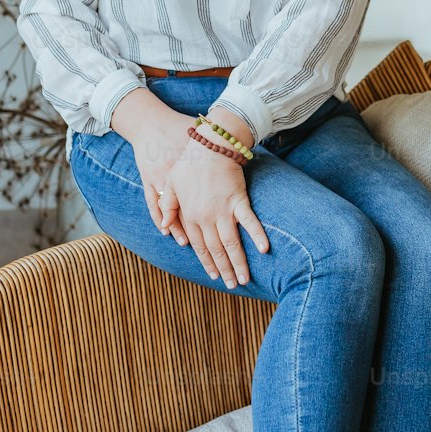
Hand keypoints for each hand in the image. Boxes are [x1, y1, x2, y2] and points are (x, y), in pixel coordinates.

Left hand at [149, 124, 269, 287]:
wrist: (209, 146)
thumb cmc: (188, 163)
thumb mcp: (170, 184)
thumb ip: (168, 207)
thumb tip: (165, 229)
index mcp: (190, 216)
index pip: (199, 246)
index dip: (207, 262)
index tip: (215, 276)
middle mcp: (206, 218)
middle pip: (216, 250)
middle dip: (224, 270)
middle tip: (233, 285)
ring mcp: (223, 211)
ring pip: (231, 243)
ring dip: (238, 263)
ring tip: (245, 279)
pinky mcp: (238, 200)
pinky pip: (249, 221)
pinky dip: (257, 235)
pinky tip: (264, 249)